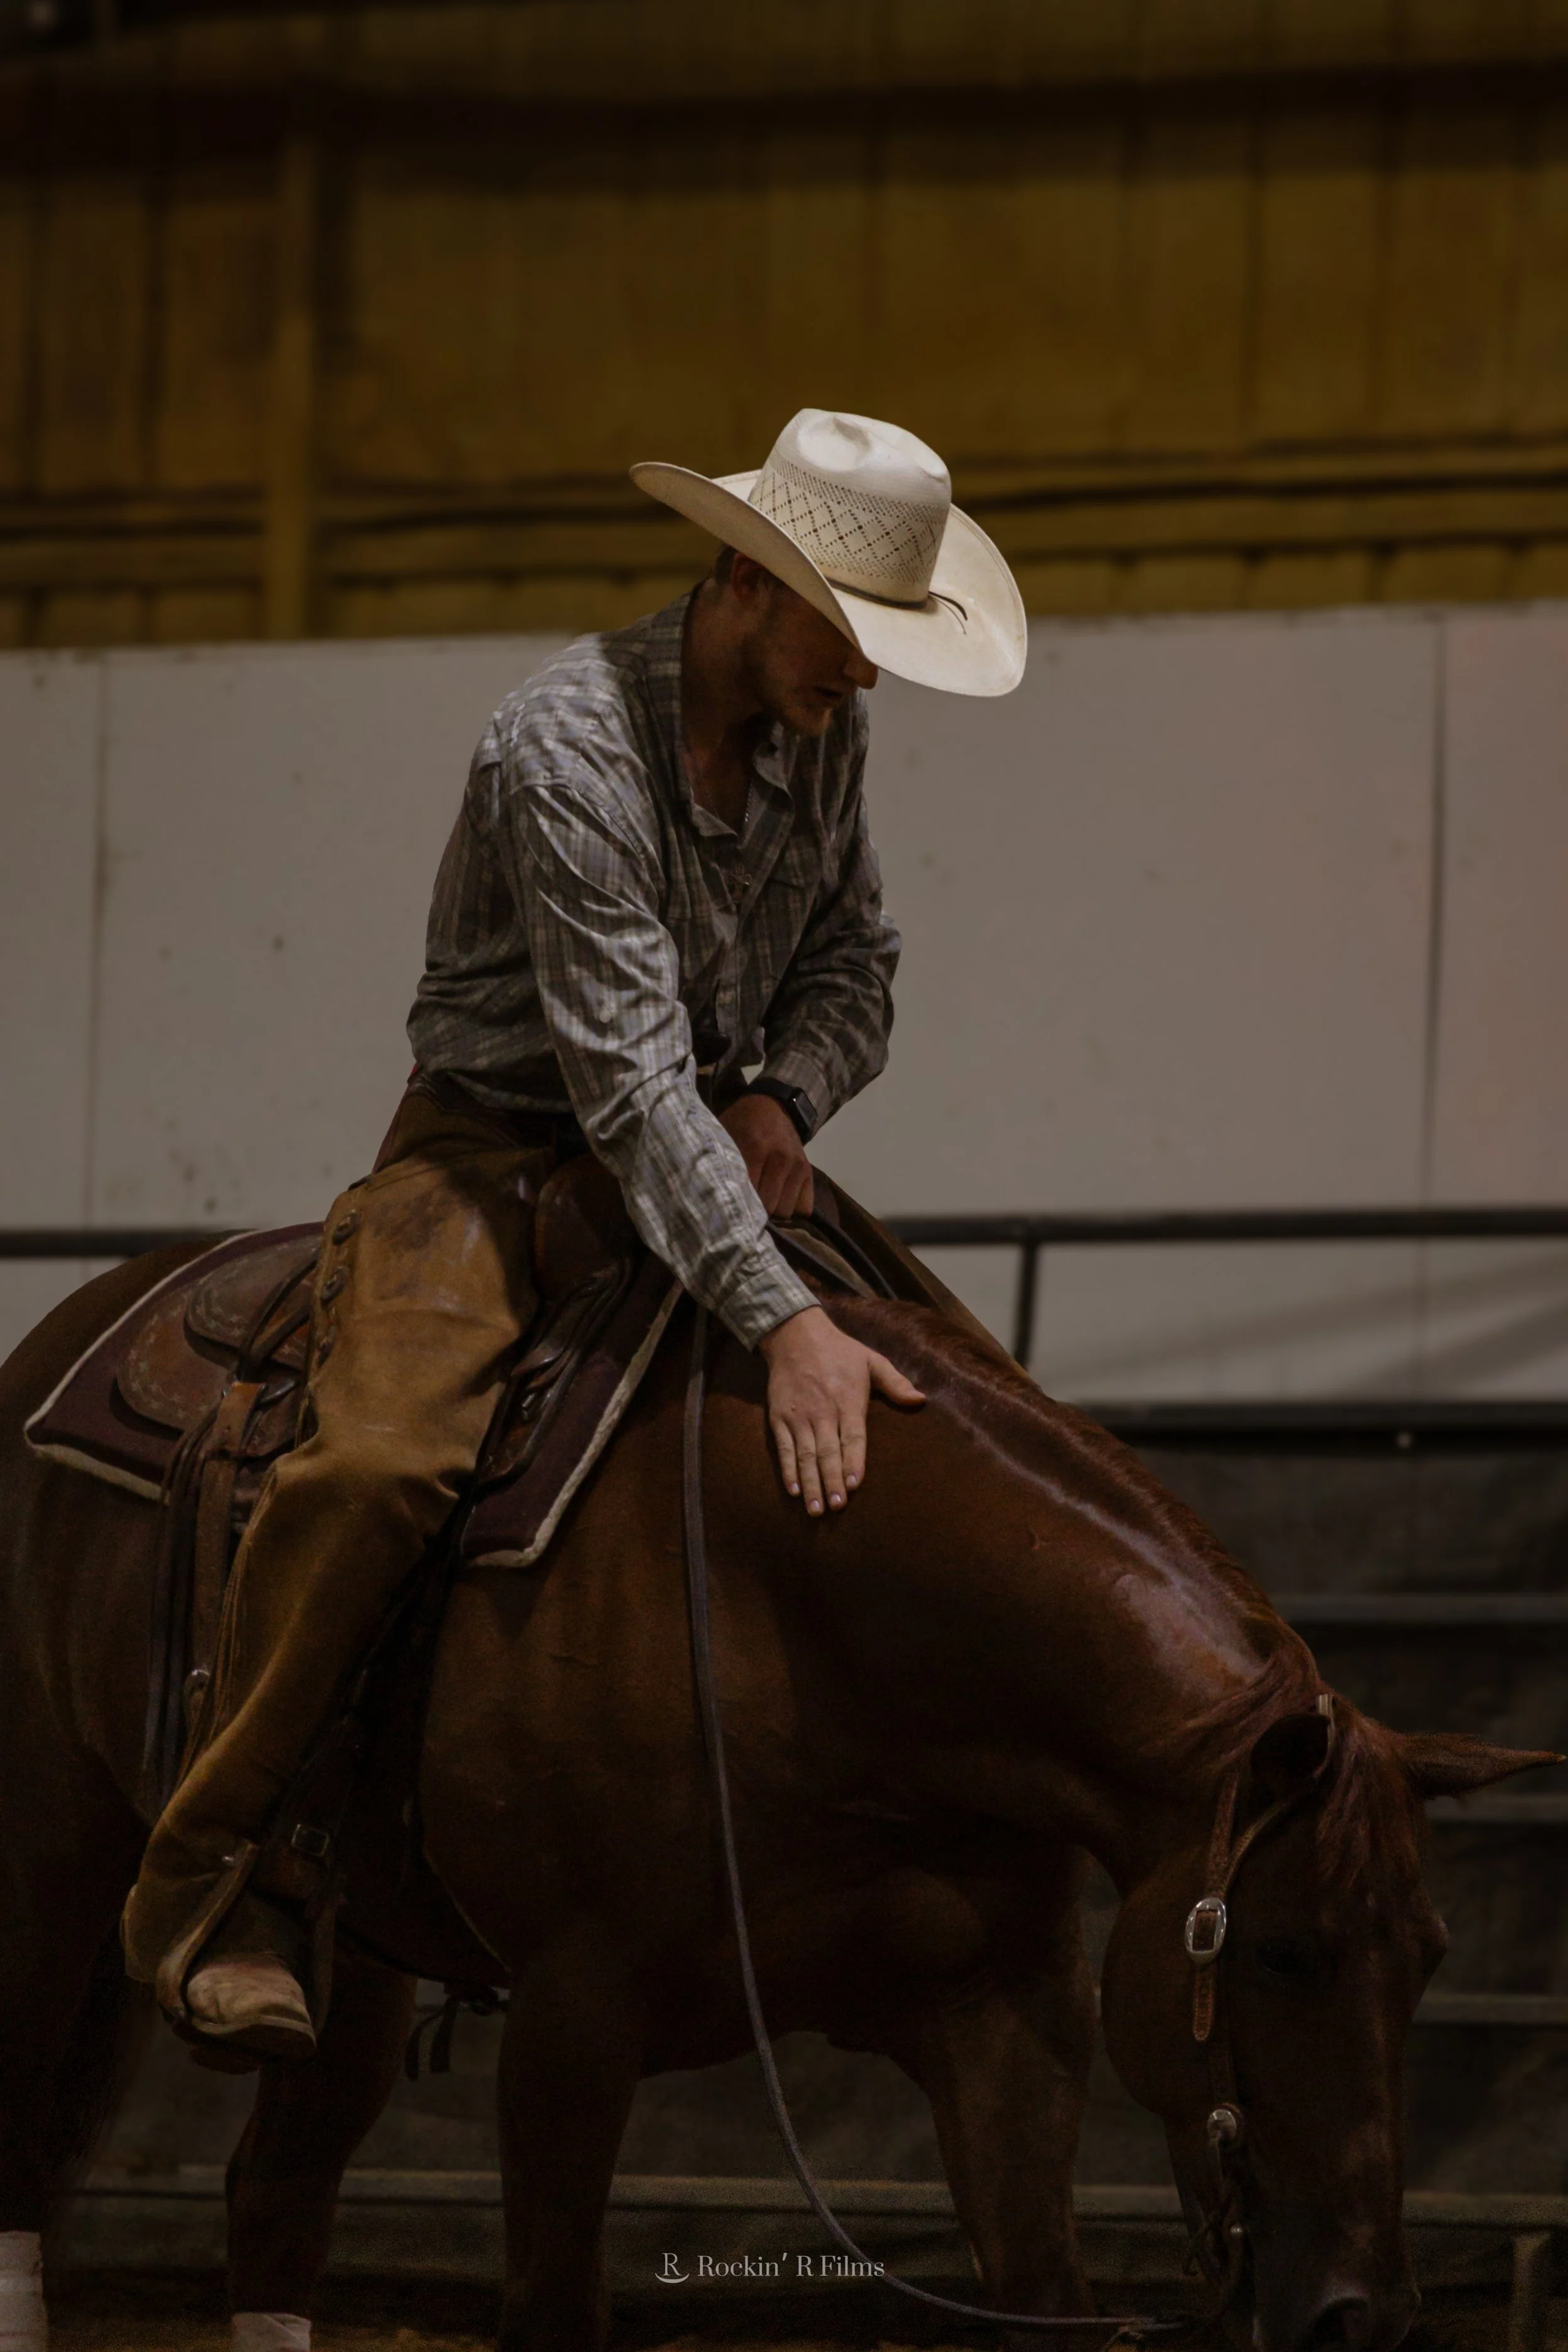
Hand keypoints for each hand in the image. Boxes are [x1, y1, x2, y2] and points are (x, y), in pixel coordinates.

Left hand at [721, 1092, 814, 1217]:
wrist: (770, 1106)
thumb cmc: (741, 1124)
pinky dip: (791, 1209)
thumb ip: (721, 1162)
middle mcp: (781, 1159)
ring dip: (773, 1211)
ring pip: (786, 1210)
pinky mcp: (808, 1172)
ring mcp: (797, 1166)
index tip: (730, 1210)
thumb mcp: (725, 1135)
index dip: (738, 1206)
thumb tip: (712, 1195)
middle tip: (744, 1208)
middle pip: (769, 1206)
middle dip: (756, 1211)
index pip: (749, 1192)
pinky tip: (778, 1201)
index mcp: (756, 1148)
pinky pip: (804, 1207)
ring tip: (761, 1204)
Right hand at [758, 1305, 924, 1514]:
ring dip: (811, 1483)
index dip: (853, 1462)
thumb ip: (896, 1383)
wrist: (795, 1335)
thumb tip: (921, 1400)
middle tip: (836, 1508)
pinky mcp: (780, 1418)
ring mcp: (799, 1417)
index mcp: (848, 1401)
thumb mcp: (872, 1361)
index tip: (854, 1485)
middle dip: (832, 1482)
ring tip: (816, 1509)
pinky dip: (788, 1470)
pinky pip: (784, 1448)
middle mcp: (823, 1412)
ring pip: (806, 1456)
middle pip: (828, 1453)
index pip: (853, 1438)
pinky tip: (793, 1489)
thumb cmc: (839, 1351)